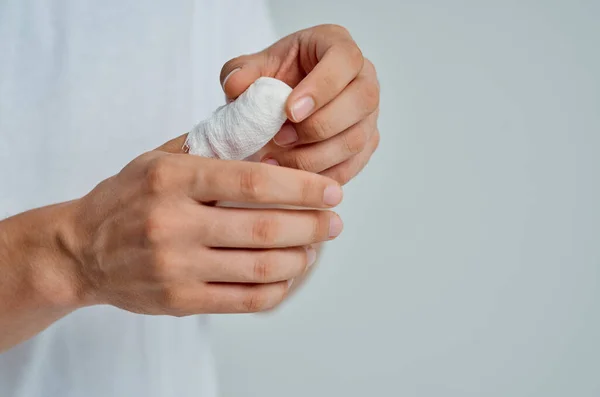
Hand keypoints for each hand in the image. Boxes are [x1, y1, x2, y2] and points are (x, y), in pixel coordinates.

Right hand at [70, 149, 343, 314]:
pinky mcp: (178, 300)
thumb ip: (213, 149)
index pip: (254, 181)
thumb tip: (273, 147)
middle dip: (313, 225)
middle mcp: (173, 223)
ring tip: (314, 248)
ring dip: (300, 258)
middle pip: (265, 228)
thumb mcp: (160, 159)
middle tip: (334, 222)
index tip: (332, 190)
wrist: (80, 250)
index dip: (303, 187)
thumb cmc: (127, 199)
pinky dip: (277, 289)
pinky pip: (245, 300)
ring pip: (261, 267)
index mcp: (173, 179)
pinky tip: (288, 276)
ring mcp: (175, 267)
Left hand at [220, 24, 379, 184]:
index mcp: (338, 46)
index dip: (320, 88)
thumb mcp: (256, 67)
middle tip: (280, 138)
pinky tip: (293, 178)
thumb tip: (236, 85)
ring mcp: (369, 113)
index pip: (345, 61)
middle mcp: (364, 77)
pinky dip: (322, 175)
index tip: (289, 111)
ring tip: (279, 159)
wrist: (285, 101)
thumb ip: (242, 71)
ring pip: (357, 139)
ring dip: (316, 156)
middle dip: (318, 127)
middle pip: (361, 102)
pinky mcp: (366, 143)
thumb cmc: (277, 77)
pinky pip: (353, 166)